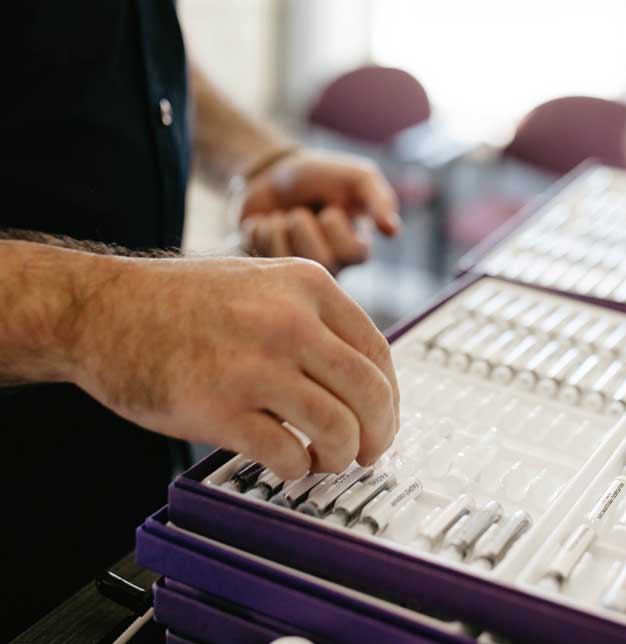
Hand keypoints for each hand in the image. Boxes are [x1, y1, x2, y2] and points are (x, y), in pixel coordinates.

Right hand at [69, 255, 399, 478]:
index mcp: (307, 286)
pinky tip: (286, 464)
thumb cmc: (181, 303)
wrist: (100, 310)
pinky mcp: (219, 409)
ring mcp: (254, 365)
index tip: (382, 420)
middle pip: (370, 394)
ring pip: (339, 429)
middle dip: (378, 435)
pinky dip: (297, 470)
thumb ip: (315, 321)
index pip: (379, 353)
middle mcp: (289, 322)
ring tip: (323, 460)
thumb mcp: (263, 284)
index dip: (389, 398)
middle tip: (367, 453)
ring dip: (340, 457)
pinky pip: (288, 455)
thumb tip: (365, 381)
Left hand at [239, 151, 400, 272]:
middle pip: (322, 262)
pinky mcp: (268, 267)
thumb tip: (393, 231)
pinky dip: (258, 230)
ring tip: (281, 216)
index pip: (355, 253)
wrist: (274, 172)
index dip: (335, 226)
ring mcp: (298, 270)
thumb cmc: (323, 175)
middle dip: (303, 225)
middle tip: (298, 212)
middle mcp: (331, 265)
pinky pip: (260, 255)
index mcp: (357, 247)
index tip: (329, 208)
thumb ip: (379, 199)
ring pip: (290, 261)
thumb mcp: (358, 177)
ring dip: (279, 227)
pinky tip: (265, 223)